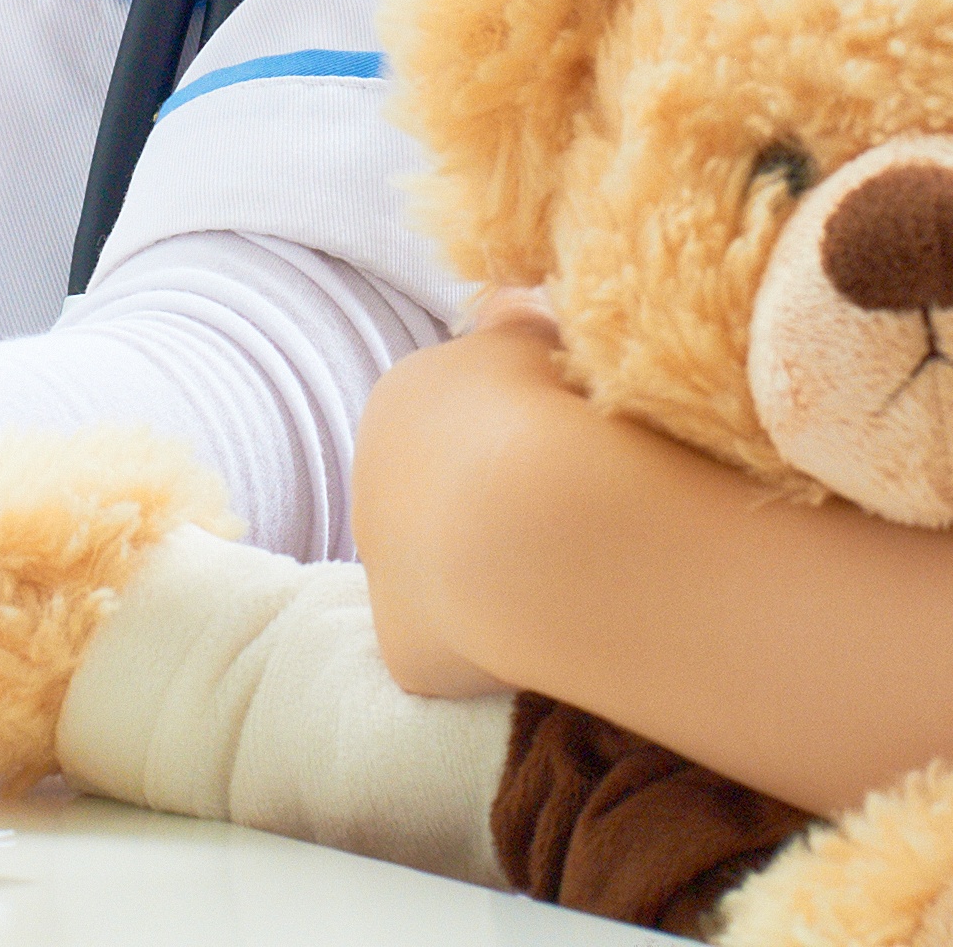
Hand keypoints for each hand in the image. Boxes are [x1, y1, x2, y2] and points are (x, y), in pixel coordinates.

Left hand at [349, 310, 587, 699]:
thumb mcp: (541, 339)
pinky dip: (503, 644)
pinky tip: (554, 631)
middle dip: (504, 503)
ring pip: (450, 570)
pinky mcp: (405, 650)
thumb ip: (518, 325)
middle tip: (580, 513)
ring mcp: (383, 569)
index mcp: (401, 397)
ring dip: (499, 572)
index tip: (578, 443)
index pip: (462, 416)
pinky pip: (461, 646)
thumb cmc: (552, 409)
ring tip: (575, 571)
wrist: (542, 520)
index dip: (523, 430)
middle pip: (446, 493)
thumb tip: (504, 303)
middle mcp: (372, 478)